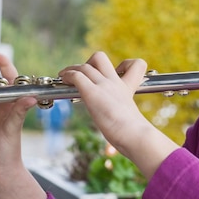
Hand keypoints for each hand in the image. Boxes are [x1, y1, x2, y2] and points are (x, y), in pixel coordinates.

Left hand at [59, 51, 177, 178]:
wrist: (134, 133)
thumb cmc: (135, 133)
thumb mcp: (132, 119)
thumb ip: (128, 120)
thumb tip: (126, 141)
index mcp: (127, 87)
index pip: (134, 64)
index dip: (123, 64)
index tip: (115, 72)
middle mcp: (115, 82)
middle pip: (101, 57)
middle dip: (88, 63)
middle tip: (82, 74)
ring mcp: (103, 86)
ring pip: (84, 65)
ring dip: (71, 69)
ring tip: (63, 76)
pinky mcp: (92, 92)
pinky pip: (76, 76)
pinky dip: (67, 75)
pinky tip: (63, 80)